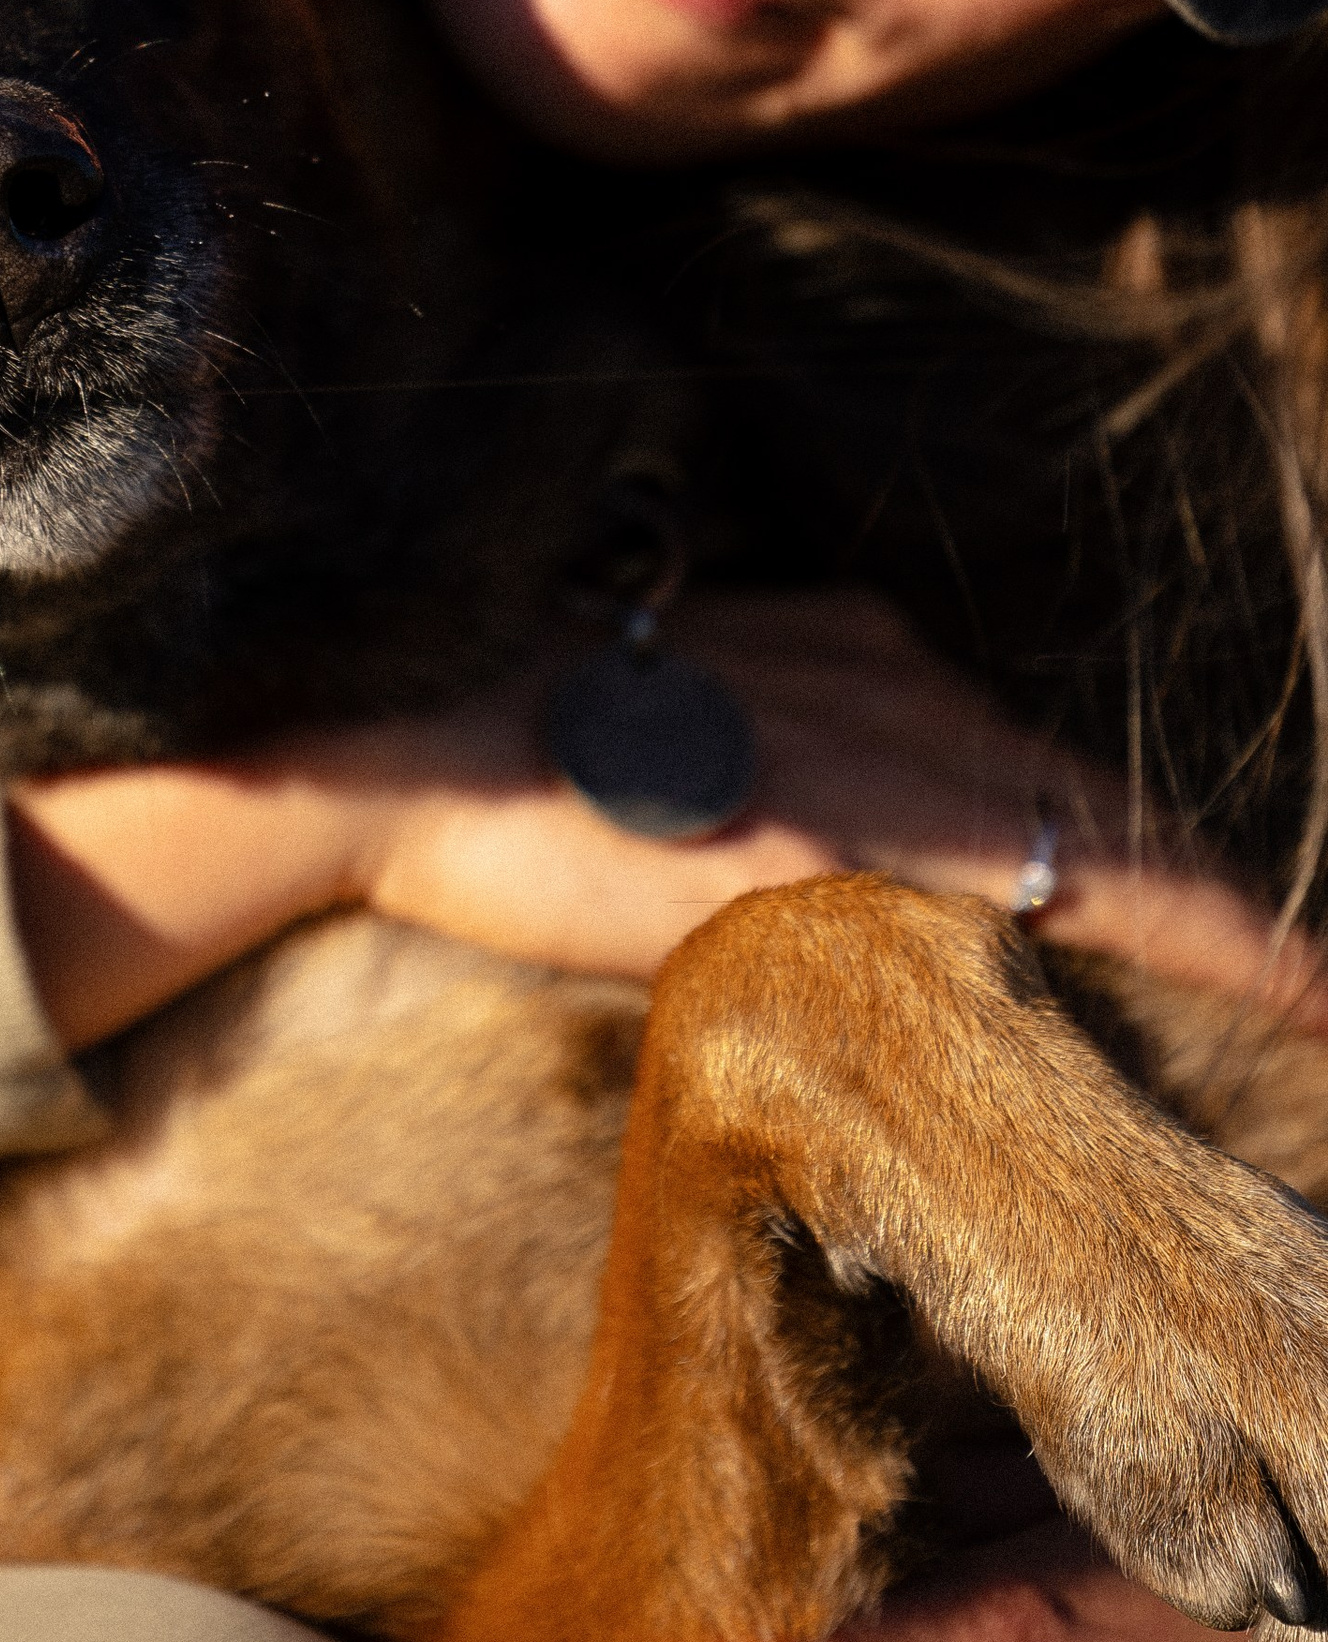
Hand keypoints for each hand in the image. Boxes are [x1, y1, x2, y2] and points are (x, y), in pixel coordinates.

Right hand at [11, 589, 1316, 1048]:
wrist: (404, 753)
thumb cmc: (497, 758)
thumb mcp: (659, 729)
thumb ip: (753, 762)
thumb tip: (768, 832)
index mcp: (844, 646)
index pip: (1026, 757)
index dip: (1128, 843)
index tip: (1219, 924)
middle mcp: (893, 678)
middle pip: (1090, 793)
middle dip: (1202, 890)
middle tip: (1312, 978)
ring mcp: (896, 752)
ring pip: (1115, 838)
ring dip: (1226, 925)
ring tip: (1321, 996)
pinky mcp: (883, 839)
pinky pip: (1093, 894)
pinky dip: (1211, 942)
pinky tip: (1295, 995)